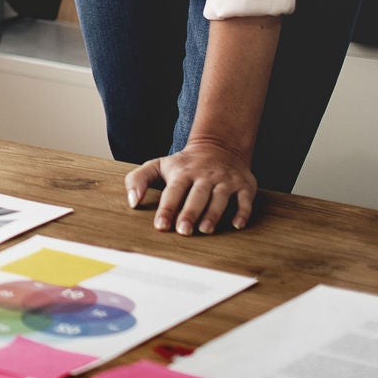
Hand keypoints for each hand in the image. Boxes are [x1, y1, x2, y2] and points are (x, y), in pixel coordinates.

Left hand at [125, 140, 257, 234]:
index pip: (173, 191)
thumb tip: (132, 202)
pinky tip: (237, 225)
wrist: (220, 146)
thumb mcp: (158, 165)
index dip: (167, 209)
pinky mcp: (243, 185)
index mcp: (183, 172)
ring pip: (220, 197)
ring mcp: (225, 180)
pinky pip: (245, 199)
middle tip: (183, 231)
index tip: (160, 225)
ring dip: (213, 214)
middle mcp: (204, 176)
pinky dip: (242, 212)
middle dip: (190, 213)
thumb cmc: (184, 164)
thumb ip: (138, 179)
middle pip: (197, 195)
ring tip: (205, 230)